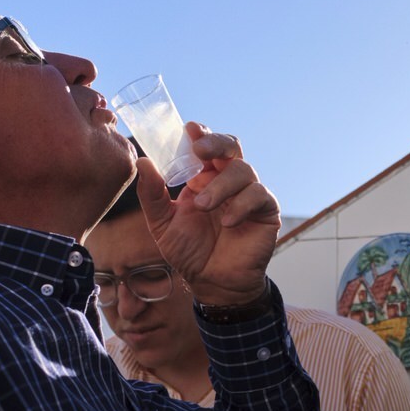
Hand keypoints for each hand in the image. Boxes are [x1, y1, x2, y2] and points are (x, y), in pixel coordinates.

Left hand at [135, 122, 279, 305]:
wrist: (212, 283)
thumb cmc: (190, 252)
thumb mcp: (162, 224)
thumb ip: (153, 195)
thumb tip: (143, 162)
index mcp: (204, 178)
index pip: (206, 147)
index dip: (201, 134)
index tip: (190, 128)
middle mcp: (228, 180)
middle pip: (231, 146)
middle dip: (216, 143)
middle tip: (200, 151)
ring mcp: (248, 194)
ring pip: (243, 170)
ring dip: (221, 185)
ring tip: (203, 206)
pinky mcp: (266, 211)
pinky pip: (258, 195)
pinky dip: (241, 205)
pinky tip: (227, 223)